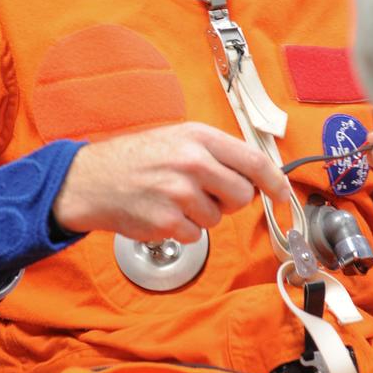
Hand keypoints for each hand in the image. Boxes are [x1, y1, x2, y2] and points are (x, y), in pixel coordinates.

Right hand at [52, 121, 290, 243]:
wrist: (90, 180)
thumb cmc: (136, 159)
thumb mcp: (178, 138)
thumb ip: (216, 153)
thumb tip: (257, 176)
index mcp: (198, 137)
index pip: (253, 160)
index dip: (274, 181)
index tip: (282, 193)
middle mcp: (192, 162)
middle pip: (241, 194)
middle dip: (230, 201)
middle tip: (206, 194)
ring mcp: (179, 193)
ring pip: (218, 218)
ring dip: (201, 215)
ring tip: (173, 199)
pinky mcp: (166, 221)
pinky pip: (196, 234)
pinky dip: (183, 229)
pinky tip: (162, 213)